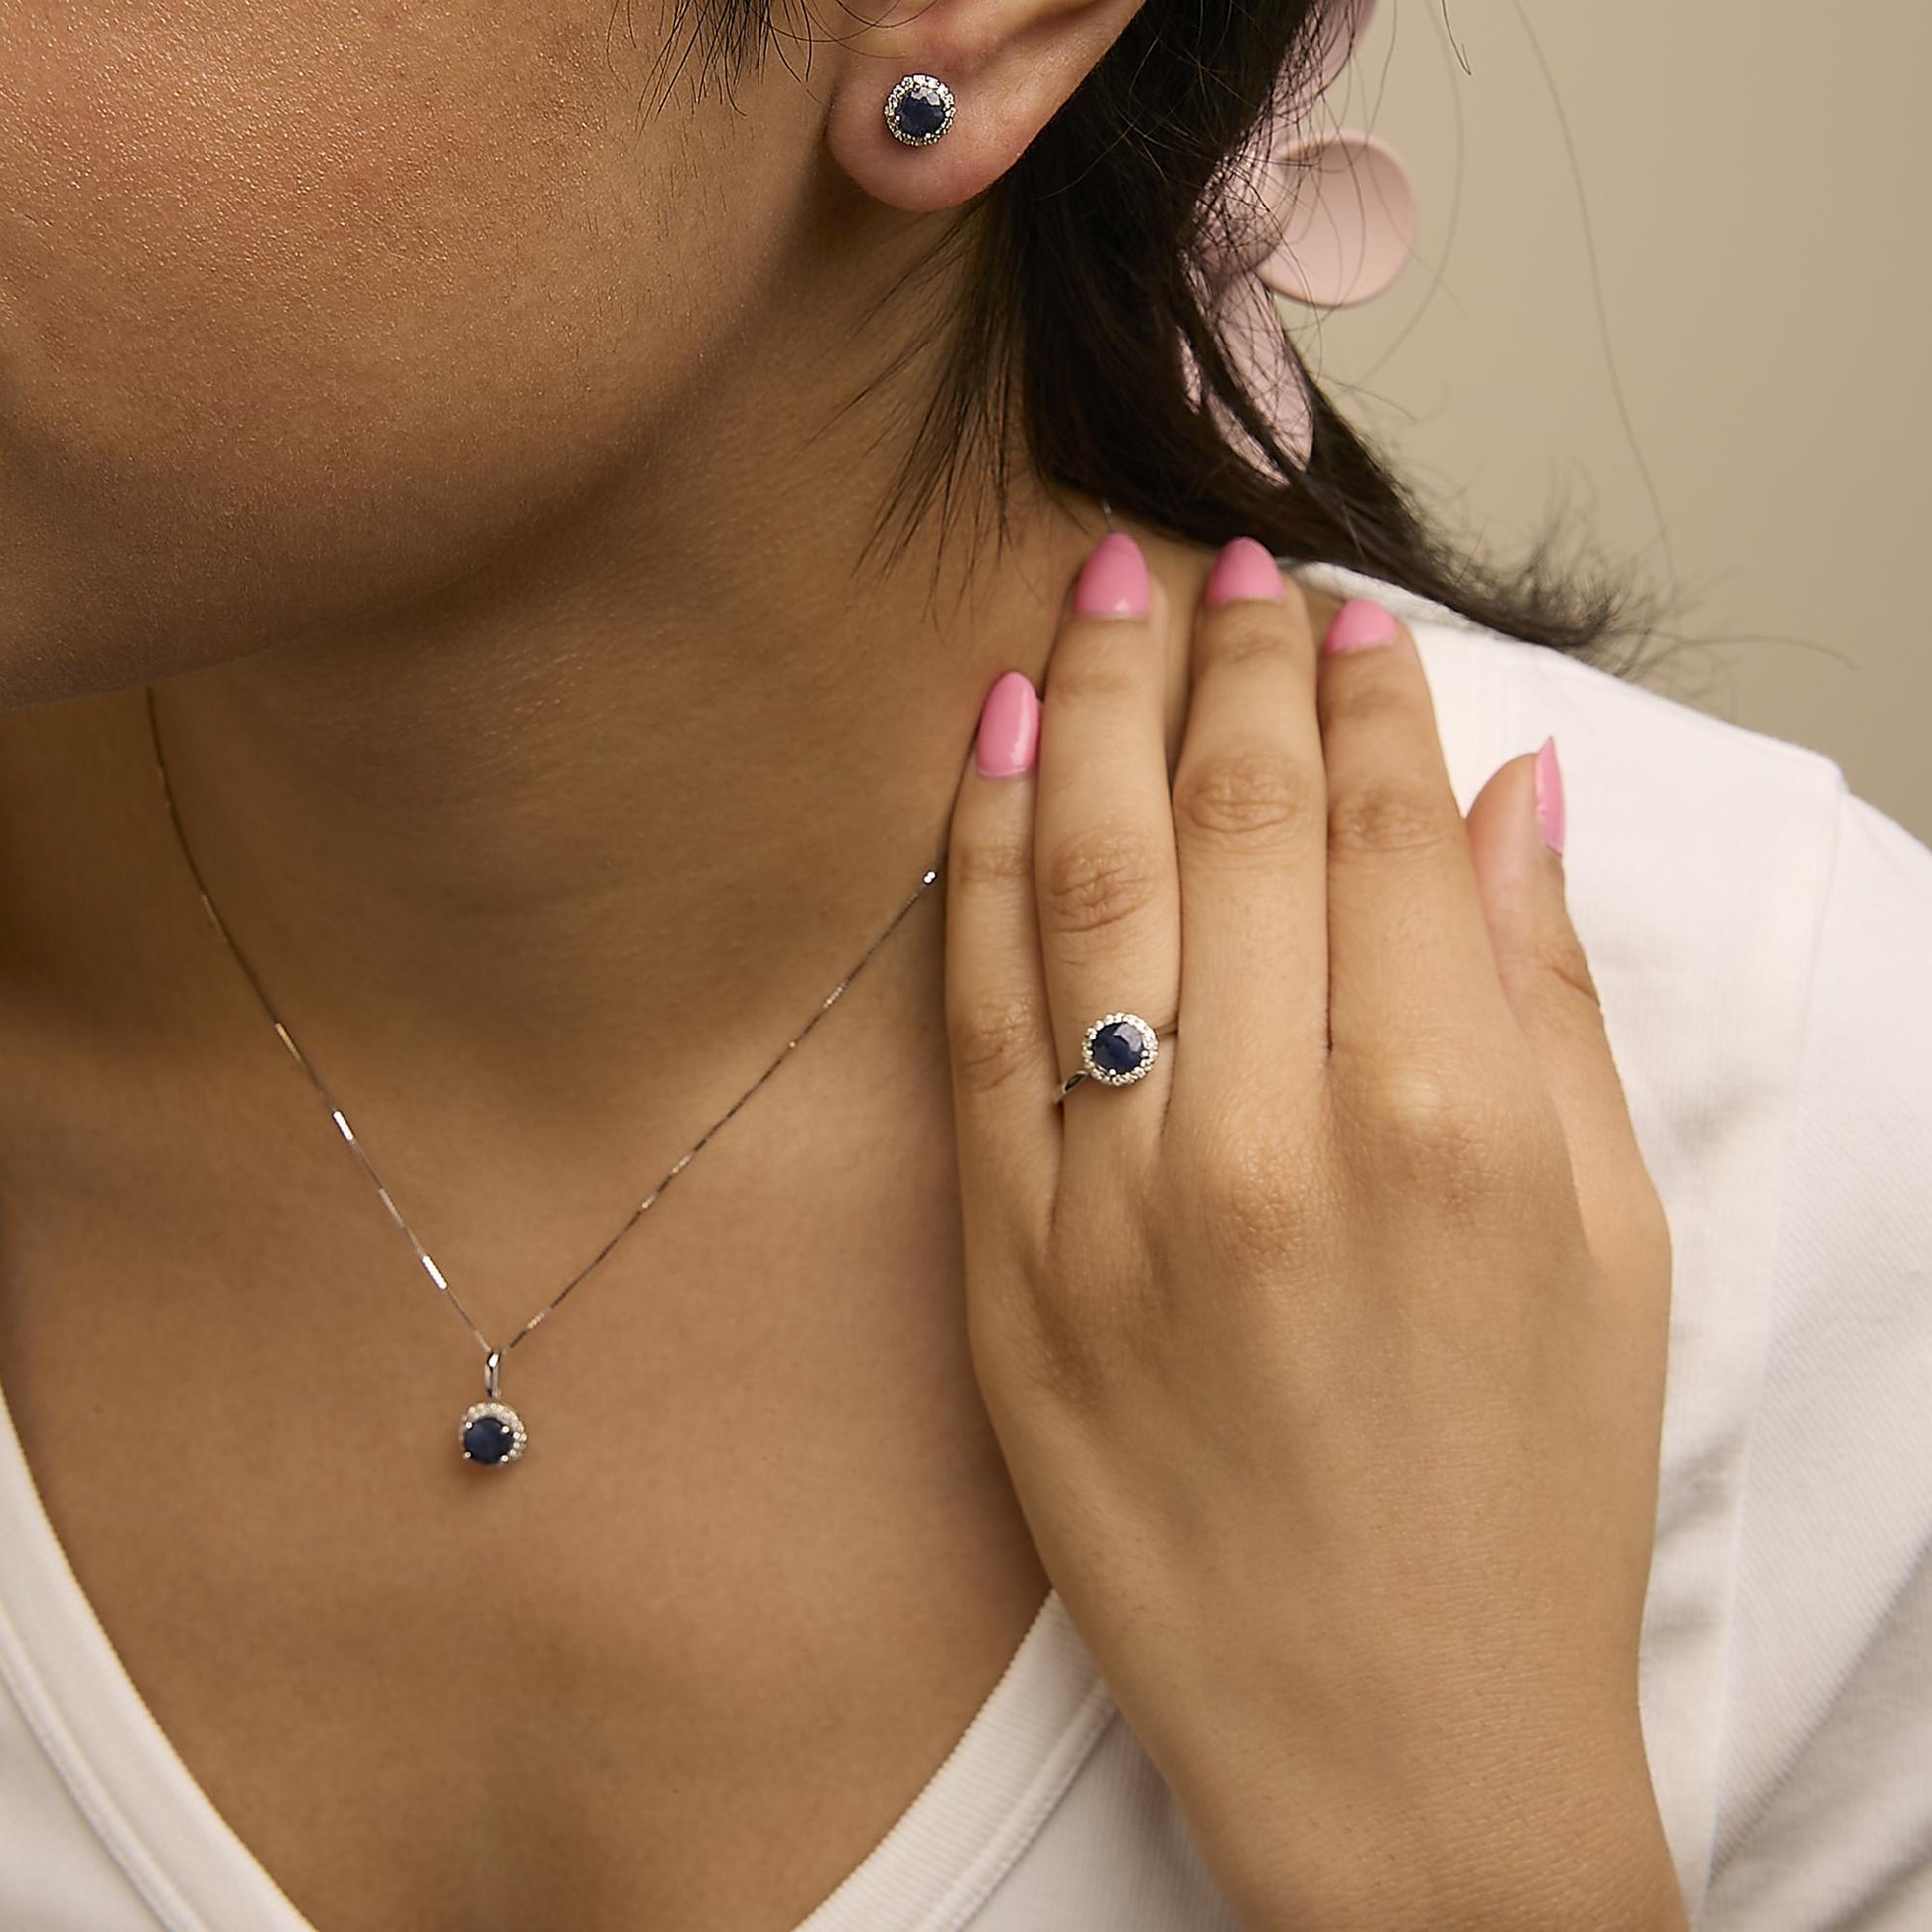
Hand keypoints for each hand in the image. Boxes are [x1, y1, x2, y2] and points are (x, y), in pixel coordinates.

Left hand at [942, 535, 1681, 1931]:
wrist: (1389, 1738)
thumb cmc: (1524, 1496)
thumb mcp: (1610, 1243)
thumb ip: (1551, 995)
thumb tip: (1513, 789)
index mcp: (1453, 1121)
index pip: (1392, 824)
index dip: (1362, 689)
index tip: (1344, 610)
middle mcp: (1273, 1139)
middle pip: (1232, 816)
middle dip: (1226, 653)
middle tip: (1222, 549)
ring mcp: (1116, 1202)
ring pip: (1086, 877)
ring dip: (1087, 704)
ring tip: (1094, 588)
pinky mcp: (1007, 1270)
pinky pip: (976, 1014)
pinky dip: (977, 859)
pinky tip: (986, 744)